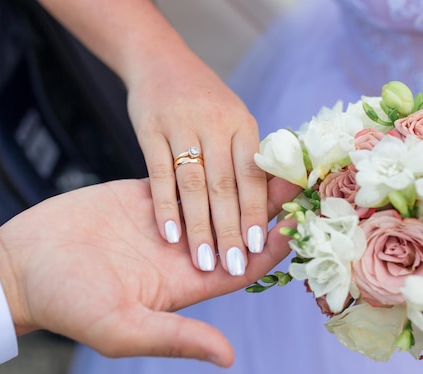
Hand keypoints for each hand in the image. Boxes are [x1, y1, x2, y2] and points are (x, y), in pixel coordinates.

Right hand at [0, 177, 299, 366]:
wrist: (23, 265)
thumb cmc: (68, 303)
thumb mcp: (123, 328)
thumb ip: (176, 336)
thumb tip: (228, 356)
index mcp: (185, 284)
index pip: (243, 266)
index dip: (273, 247)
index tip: (303, 224)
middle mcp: (183, 253)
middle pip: (238, 228)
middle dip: (268, 208)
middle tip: (303, 180)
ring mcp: (164, 222)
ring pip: (216, 199)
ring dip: (243, 181)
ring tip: (276, 156)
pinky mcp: (144, 196)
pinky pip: (184, 180)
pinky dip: (207, 166)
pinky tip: (228, 146)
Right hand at [128, 47, 265, 276]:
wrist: (159, 60)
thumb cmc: (204, 100)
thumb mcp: (233, 118)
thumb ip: (246, 156)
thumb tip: (272, 201)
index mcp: (243, 124)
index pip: (253, 176)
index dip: (257, 212)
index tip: (259, 246)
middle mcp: (216, 123)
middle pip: (225, 185)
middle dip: (230, 229)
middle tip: (233, 264)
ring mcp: (181, 124)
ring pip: (193, 183)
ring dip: (199, 225)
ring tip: (202, 260)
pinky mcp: (150, 128)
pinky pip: (158, 172)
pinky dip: (164, 204)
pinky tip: (169, 233)